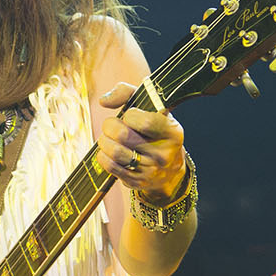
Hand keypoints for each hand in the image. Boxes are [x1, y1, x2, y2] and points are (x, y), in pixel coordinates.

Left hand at [95, 83, 187, 203]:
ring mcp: (150, 170)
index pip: (145, 122)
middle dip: (110, 126)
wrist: (168, 169)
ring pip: (114, 151)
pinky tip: (108, 151)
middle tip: (112, 125)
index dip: (130, 115)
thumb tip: (103, 101)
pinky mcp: (137, 182)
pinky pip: (110, 166)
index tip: (130, 115)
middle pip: (123, 135)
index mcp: (172, 132)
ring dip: (104, 141)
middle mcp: (164, 153)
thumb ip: (127, 93)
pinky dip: (103, 155)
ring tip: (108, 137)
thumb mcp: (151, 108)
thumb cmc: (154, 131)